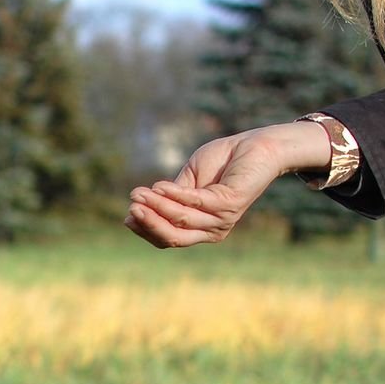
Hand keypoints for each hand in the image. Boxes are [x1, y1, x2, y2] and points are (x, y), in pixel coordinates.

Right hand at [124, 121, 331, 248]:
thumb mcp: (190, 179)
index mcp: (201, 228)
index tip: (128, 214)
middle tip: (130, 205)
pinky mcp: (229, 205)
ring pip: (180, 220)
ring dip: (156, 207)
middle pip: (172, 237)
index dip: (146, 229)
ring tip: (138, 193)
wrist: (257, 145)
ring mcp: (222, 220)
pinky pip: (194, 203)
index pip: (168, 238)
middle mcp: (212, 230)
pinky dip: (173, 195)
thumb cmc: (224, 160)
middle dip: (148, 223)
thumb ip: (172, 195)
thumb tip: (140, 204)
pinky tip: (158, 187)